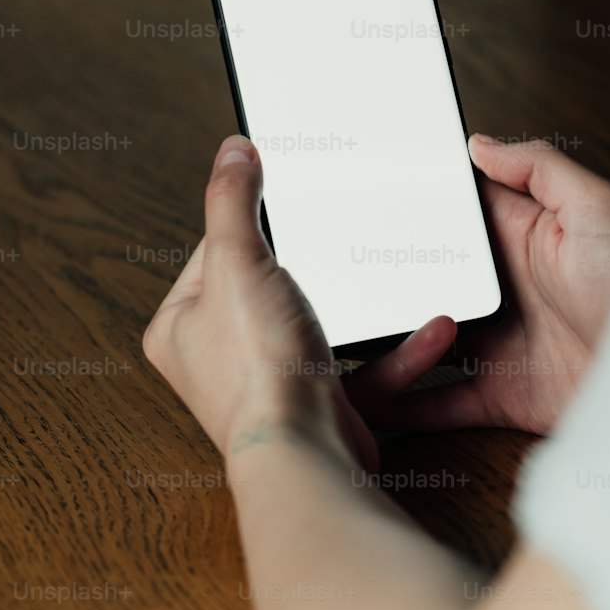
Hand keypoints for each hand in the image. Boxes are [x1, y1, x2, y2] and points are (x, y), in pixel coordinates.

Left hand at [141, 136, 457, 472]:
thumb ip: (232, 201)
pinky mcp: (319, 407)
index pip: (216, 250)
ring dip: (371, 307)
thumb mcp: (237, 262)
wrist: (306, 457)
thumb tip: (231, 152)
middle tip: (347, 237)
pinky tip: (430, 329)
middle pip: (274, 285)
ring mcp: (270, 385)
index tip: (290, 200)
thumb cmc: (257, 372)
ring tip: (399, 277)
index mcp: (179, 325)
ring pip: (327, 326)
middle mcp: (217, 360)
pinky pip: (363, 368)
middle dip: (323, 266)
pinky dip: (398, 351)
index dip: (255, 224)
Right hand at [346, 134, 609, 436]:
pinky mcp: (500, 396)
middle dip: (387, 274)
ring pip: (423, 339)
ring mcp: (498, 344)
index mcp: (522, 237)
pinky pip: (439, 403)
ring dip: (386, 338)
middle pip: (429, 278)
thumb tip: (480, 142)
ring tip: (342, 334)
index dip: (415, 208)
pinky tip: (367, 403)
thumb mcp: (597, 205)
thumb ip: (539, 167)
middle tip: (336, 269)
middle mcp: (504, 290)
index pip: (455, 217)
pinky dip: (403, 406)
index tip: (366, 198)